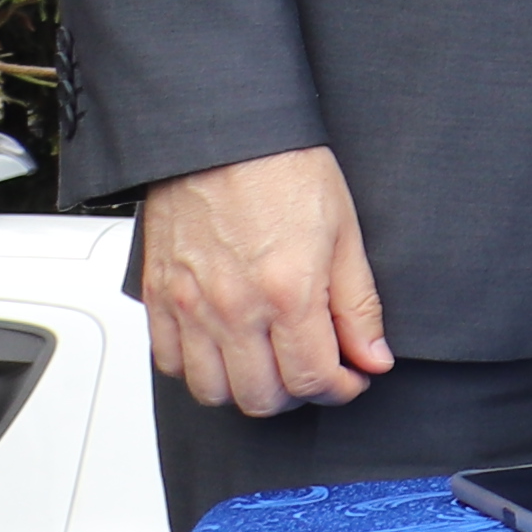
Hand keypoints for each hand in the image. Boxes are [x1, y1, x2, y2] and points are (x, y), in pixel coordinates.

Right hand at [136, 148, 393, 414]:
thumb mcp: (345, 232)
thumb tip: (373, 357)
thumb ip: (358, 305)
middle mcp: (232, 307)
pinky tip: (226, 347)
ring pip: (211, 391)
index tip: (350, 379)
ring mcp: (188, 305)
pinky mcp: (157, 297)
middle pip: (260, 397)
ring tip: (271, 363)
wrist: (222, 134)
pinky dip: (198, 369)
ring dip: (246, 389)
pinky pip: (168, 362)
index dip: (340, 390)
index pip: (312, 379)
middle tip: (314, 372)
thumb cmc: (284, 169)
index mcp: (287, 292)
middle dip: (297, 395)